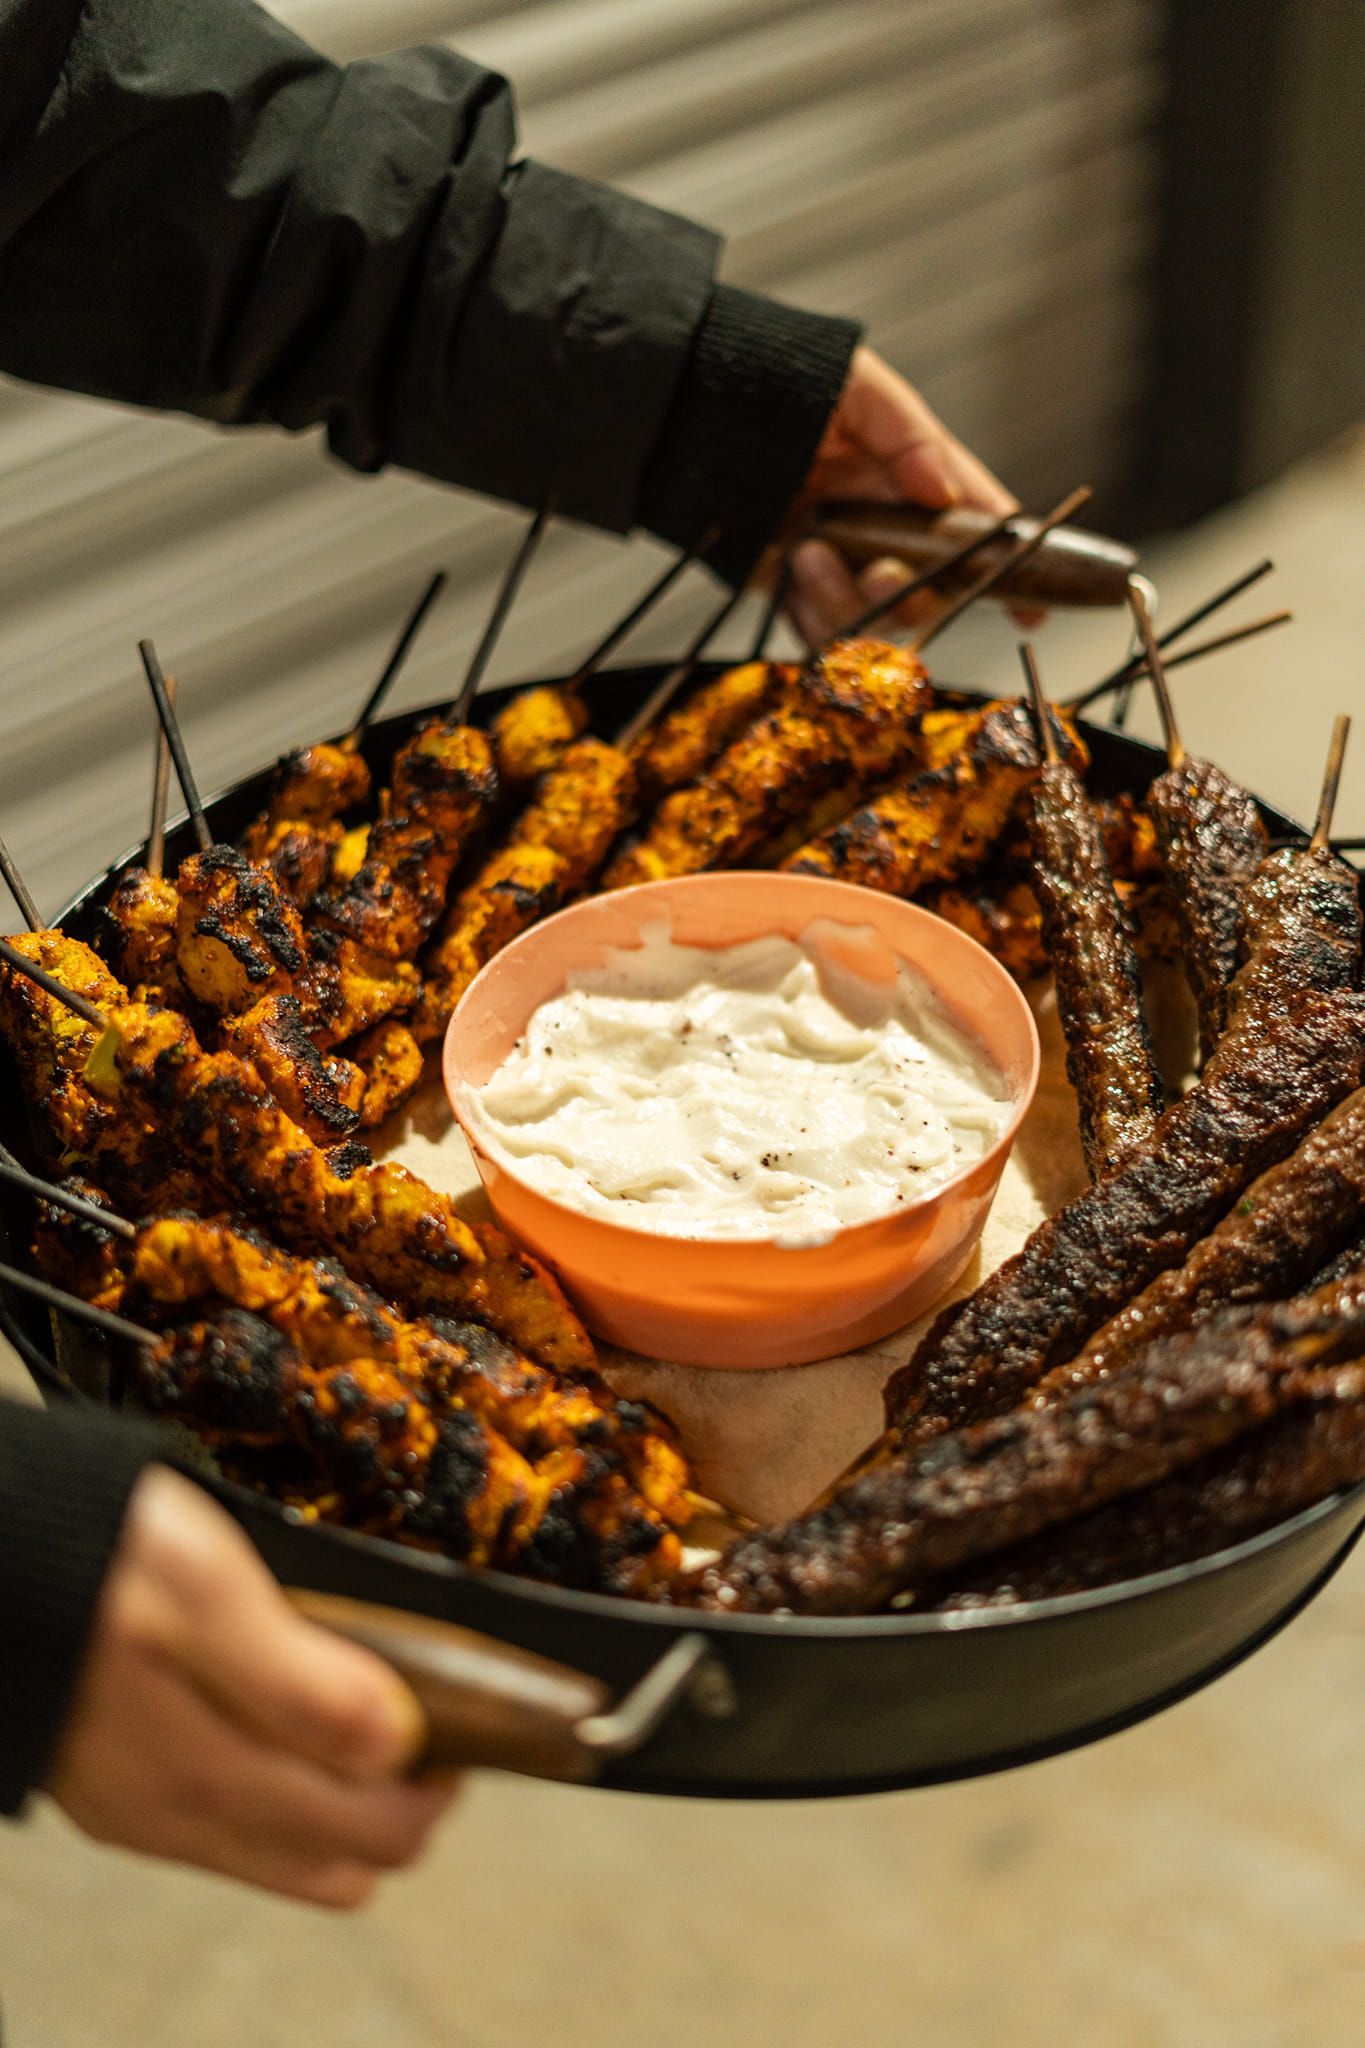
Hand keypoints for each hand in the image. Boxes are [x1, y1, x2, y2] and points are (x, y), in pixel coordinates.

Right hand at [48, 1467, 454, 1908]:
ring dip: (350, 1805)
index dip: (438, 1779)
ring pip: (294, 1857)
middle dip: (408, 1797)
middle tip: (432, 1713)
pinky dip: (287, 1800)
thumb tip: (398, 1745)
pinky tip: (289, 1726)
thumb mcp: (204, 1588)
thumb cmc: (93, 1554)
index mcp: (211, 1770)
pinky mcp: (124, 1797)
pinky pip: (236, 1837)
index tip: (463, 1712)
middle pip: (347, 1857)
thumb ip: (299, 1680)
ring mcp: (150, 1814)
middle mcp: (183, 1814)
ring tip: (368, 1716)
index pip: (373, 1832)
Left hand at [778, 346, 1016, 645]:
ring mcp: (838, 561)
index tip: (1031, 605)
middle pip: (931, 592)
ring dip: (849, 602)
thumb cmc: (768, 376)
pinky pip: (819, 634)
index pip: (976, 525)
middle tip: (880, 571)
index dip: (1008, 567)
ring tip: (806, 552)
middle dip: (915, 595)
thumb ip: (907, 433)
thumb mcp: (855, 384)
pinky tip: (790, 572)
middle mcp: (881, 526)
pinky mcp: (789, 589)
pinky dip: (812, 620)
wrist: (681, 404)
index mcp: (909, 475)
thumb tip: (947, 491)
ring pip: (874, 622)